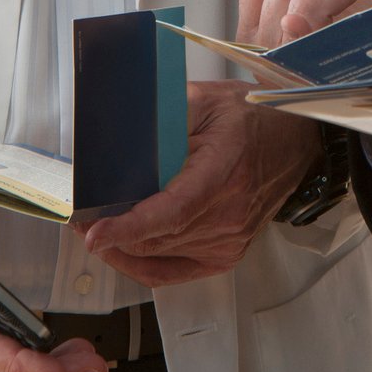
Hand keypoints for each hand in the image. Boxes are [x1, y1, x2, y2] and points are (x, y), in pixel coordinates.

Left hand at [80, 80, 320, 284]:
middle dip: (109, 230)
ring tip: (94, 224)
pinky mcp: (225, 255)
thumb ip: (163, 115)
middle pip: (156, 237)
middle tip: (76, 215)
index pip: (173, 211)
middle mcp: (229, 215)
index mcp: (224, 172)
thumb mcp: (205, 99)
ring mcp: (229, 241)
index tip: (95, 232)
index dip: (130, 226)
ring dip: (120, 245)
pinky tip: (120, 247)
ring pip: (157, 255)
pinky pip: (170, 271)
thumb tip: (118, 130)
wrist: (295, 140)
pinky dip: (140, 262)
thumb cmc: (252, 118)